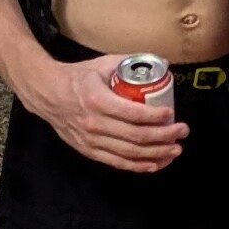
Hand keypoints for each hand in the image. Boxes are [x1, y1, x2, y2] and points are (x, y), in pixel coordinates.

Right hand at [27, 52, 186, 174]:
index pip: (133, 113)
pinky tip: (155, 164)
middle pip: (136, 136)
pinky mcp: (88, 151)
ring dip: (157, 153)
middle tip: (181, 131)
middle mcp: (94, 123)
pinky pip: (117, 162)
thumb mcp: (101, 64)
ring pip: (130, 153)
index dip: (156, 116)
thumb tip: (162, 63)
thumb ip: (130, 62)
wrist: (47, 94)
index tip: (171, 114)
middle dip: (164, 136)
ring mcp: (91, 140)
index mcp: (98, 100)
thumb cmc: (77, 78)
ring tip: (175, 149)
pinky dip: (138, 166)